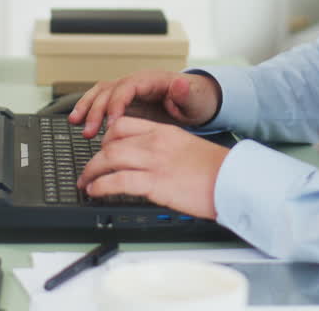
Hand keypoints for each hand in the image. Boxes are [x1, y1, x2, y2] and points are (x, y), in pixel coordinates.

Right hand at [68, 70, 221, 138]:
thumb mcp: (195, 99)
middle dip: (97, 109)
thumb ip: (186, 93)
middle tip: (90, 131)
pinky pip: (102, 100)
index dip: (116, 104)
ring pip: (100, 92)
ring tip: (76, 123)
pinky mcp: (124, 100)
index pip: (127, 87)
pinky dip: (89, 109)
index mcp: (152, 80)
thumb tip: (180, 84)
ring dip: (87, 107)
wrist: (195, 102)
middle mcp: (136, 82)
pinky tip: (79, 121)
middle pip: (109, 90)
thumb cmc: (194, 100)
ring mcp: (128, 90)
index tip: (112, 124)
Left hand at [76, 117, 229, 218]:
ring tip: (85, 183)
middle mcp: (155, 142)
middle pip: (111, 142)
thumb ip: (165, 151)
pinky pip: (117, 181)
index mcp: (164, 132)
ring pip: (108, 158)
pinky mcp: (155, 183)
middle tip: (88, 170)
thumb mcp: (188, 149)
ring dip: (91, 172)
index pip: (124, 125)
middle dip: (94, 158)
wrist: (233, 180)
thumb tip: (150, 164)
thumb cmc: (217, 170)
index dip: (107, 137)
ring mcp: (154, 162)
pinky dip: (101, 186)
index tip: (102, 149)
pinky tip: (96, 191)